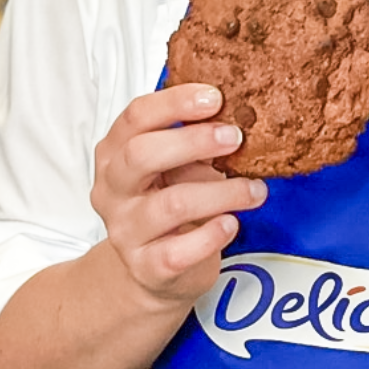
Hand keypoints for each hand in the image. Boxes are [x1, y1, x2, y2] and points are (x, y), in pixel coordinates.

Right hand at [90, 83, 266, 304]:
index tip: (215, 97)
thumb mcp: (172, 167)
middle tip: (235, 138)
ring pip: (171, 204)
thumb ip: (190, 141)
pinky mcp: (146, 267)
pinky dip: (211, 235)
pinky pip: (179, 251)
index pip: (135, 117)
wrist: (154, 270)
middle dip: (194, 141)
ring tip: (255, 190)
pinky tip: (231, 224)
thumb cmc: (168, 204)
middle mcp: (113, 190)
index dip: (175, 103)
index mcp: (115, 154)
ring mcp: (126, 231)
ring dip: (222, 192)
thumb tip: (235, 115)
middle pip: (142, 155)